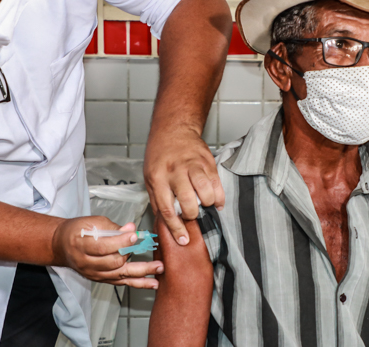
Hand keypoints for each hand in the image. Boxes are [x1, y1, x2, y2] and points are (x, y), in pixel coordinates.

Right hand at [52, 217, 162, 287]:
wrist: (62, 245)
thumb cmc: (78, 230)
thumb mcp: (92, 222)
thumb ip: (113, 227)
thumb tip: (131, 229)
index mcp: (82, 245)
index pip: (104, 247)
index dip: (121, 241)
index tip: (135, 235)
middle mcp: (88, 263)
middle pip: (113, 263)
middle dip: (132, 254)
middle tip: (148, 247)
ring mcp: (95, 274)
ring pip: (120, 275)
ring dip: (142, 272)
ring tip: (158, 268)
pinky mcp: (102, 280)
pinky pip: (122, 283)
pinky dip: (138, 283)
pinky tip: (152, 283)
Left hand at [144, 127, 223, 245]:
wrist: (173, 129)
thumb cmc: (160, 155)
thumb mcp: (150, 176)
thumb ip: (157, 199)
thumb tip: (165, 224)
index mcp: (157, 177)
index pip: (166, 208)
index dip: (176, 227)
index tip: (183, 240)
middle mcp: (175, 171)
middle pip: (188, 201)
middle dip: (193, 214)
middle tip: (192, 215)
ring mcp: (192, 165)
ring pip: (205, 191)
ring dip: (207, 203)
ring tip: (204, 204)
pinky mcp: (207, 161)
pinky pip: (217, 182)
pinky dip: (219, 196)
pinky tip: (217, 201)